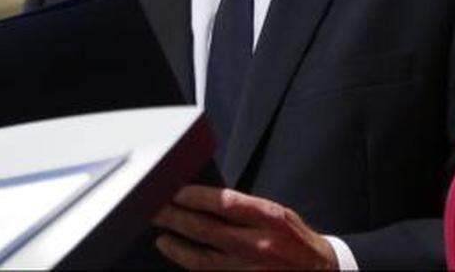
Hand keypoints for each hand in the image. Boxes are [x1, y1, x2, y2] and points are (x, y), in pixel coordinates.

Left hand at [152, 186, 336, 269]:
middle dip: (177, 218)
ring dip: (177, 245)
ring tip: (161, 235)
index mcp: (270, 218)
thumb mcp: (280, 215)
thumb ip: (248, 209)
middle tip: (156, 210)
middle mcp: (259, 244)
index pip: (224, 202)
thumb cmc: (298, 241)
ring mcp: (249, 269)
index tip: (175, 191)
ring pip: (201, 259)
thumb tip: (209, 200)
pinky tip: (180, 256)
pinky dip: (191, 264)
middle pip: (206, 229)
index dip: (195, 196)